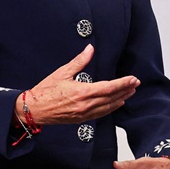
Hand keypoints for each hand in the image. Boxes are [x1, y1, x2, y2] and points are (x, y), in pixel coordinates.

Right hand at [22, 45, 138, 125]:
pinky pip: (101, 114)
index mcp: (82, 92)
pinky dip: (111, 108)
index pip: (109, 87)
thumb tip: (90, 49)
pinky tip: (117, 103)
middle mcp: (85, 105)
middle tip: (136, 83)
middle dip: (126, 90)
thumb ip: (80, 61)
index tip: (133, 78)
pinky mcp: (81, 119)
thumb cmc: (45, 91)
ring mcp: (84, 114)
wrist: (33, 109)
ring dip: (121, 99)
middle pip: (112, 97)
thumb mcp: (62, 72)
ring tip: (131, 92)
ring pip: (108, 107)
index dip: (123, 83)